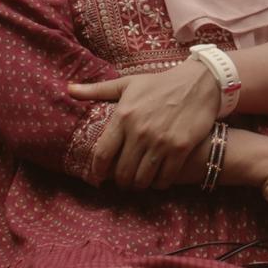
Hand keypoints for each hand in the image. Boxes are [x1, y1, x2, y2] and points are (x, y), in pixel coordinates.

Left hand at [68, 61, 220, 189]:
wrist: (199, 82)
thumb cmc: (160, 83)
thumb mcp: (128, 83)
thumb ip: (97, 90)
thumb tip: (68, 89)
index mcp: (124, 116)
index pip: (103, 154)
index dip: (98, 171)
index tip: (99, 177)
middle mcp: (140, 131)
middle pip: (123, 172)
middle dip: (121, 182)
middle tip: (123, 181)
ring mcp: (161, 141)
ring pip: (143, 179)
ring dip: (139, 184)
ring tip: (140, 181)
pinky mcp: (180, 148)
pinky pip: (165, 178)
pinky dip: (160, 183)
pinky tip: (159, 178)